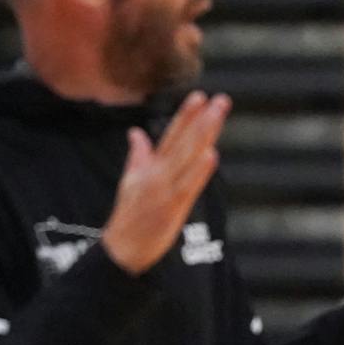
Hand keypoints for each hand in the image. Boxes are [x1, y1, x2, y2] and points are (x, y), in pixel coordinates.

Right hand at [101, 91, 230, 274]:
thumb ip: (138, 155)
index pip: (172, 135)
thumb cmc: (129, 216)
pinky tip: (212, 153)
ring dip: (203, 134)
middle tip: (222, 99)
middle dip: (202, 119)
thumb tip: (135, 132)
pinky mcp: (172, 206)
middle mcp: (159, 172)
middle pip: (184, 140)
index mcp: (151, 166)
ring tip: (218, 115)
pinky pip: (188, 185)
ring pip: (187, 156)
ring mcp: (165, 188)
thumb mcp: (130, 180)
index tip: (200, 96)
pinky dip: (200, 170)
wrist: (121, 248)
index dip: (186, 115)